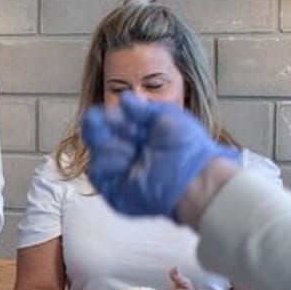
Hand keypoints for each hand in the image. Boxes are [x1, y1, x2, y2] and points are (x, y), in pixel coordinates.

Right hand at [81, 92, 240, 218]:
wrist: (193, 175)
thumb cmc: (187, 147)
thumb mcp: (166, 116)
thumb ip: (142, 108)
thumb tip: (124, 99)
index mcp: (139, 137)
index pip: (110, 122)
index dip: (109, 115)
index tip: (116, 111)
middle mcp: (127, 153)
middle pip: (96, 135)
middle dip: (98, 125)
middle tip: (103, 119)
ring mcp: (119, 172)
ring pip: (96, 150)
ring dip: (111, 142)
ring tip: (132, 144)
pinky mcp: (113, 190)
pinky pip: (96, 171)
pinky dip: (108, 160)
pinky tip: (126, 157)